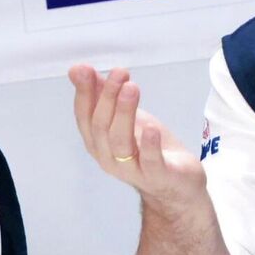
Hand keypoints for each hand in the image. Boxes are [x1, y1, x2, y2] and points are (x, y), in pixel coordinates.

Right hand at [69, 65, 207, 213]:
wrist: (176, 184)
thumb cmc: (147, 147)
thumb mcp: (125, 116)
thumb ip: (102, 94)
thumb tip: (78, 69)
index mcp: (98, 142)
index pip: (85, 117)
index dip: (84, 94)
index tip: (85, 69)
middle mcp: (108, 157)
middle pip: (102, 127)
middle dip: (108, 97)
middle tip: (119, 73)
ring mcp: (132, 169)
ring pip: (120, 142)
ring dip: (124, 113)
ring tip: (131, 88)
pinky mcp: (158, 175)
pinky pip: (150, 161)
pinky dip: (149, 144)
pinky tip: (151, 127)